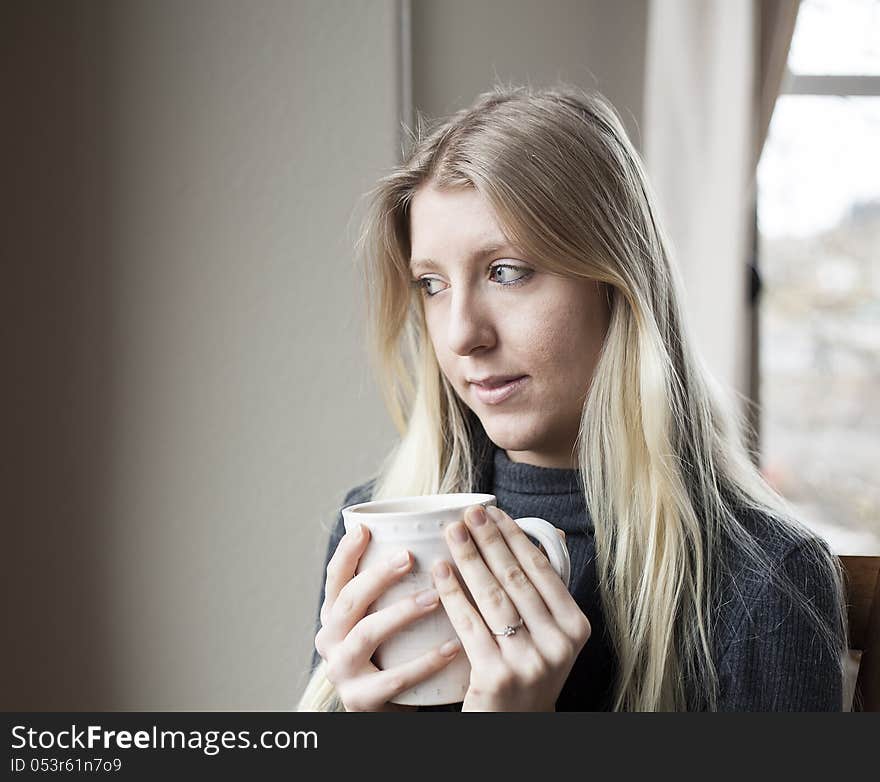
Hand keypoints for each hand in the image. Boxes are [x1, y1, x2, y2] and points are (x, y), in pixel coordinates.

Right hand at [314, 523, 462, 711]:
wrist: (387, 711)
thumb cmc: (392, 654)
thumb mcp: (382, 620)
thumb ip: (392, 588)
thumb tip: (428, 537)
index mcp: (334, 616)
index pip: (334, 578)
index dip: (346, 552)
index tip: (365, 528)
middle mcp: (330, 641)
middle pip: (348, 601)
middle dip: (377, 576)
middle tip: (409, 557)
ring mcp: (342, 672)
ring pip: (366, 634)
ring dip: (400, 613)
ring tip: (434, 597)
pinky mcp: (361, 701)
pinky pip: (394, 678)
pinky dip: (426, 661)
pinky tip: (453, 645)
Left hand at [432, 504, 590, 711]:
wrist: (516, 726)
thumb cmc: (529, 669)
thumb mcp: (551, 634)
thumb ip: (547, 589)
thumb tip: (550, 534)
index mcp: (576, 627)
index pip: (541, 570)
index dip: (514, 536)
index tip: (493, 511)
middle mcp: (558, 644)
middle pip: (516, 579)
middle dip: (489, 540)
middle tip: (468, 514)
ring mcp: (529, 661)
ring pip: (493, 597)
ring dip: (469, 559)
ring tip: (451, 533)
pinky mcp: (497, 676)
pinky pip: (470, 624)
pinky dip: (453, 593)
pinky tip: (440, 571)